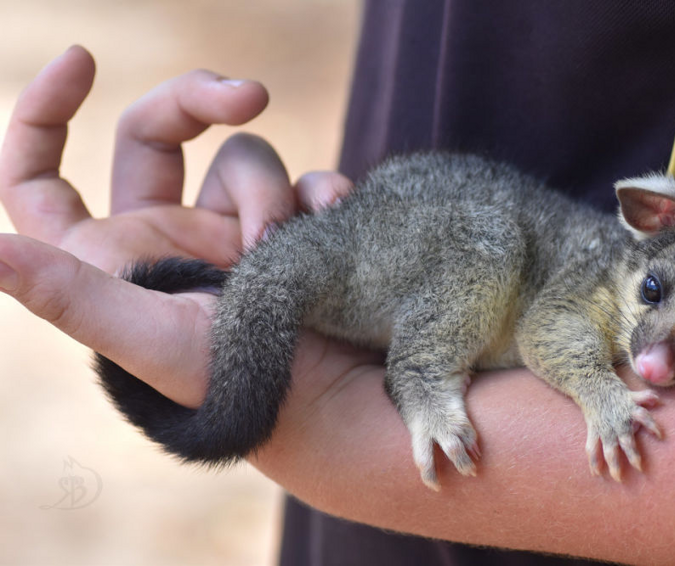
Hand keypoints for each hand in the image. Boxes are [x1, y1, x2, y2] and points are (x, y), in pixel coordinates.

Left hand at [0, 46, 353, 405]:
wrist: (319, 403)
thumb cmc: (227, 386)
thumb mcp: (143, 339)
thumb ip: (67, 294)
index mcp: (107, 256)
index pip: (39, 177)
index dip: (43, 116)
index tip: (84, 61)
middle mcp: (160, 233)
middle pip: (156, 130)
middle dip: (199, 99)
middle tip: (250, 96)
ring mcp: (224, 229)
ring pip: (242, 157)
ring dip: (269, 193)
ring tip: (287, 250)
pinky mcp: (284, 232)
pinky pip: (301, 181)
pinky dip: (319, 190)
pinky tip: (333, 209)